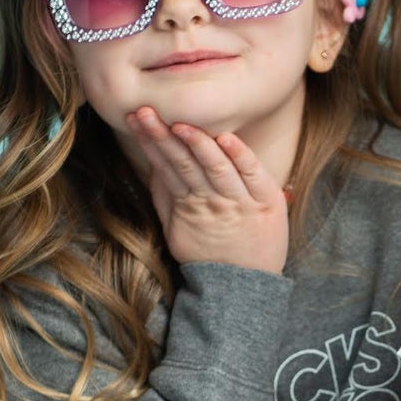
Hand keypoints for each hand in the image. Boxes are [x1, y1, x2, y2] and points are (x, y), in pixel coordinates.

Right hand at [127, 106, 288, 274]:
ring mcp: (238, 202)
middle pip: (184, 164)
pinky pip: (252, 175)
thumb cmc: (211, 254)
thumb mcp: (179, 229)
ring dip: (197, 143)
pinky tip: (225, 139)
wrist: (245, 288)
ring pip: (214, 167)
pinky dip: (240, 156)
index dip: (150, 142)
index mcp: (189, 204)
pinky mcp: (266, 202)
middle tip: (145, 112)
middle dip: (163, 136)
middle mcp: (211, 200)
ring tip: (179, 124)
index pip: (166, 166)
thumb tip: (154, 165)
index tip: (135, 118)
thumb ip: (166, 197)